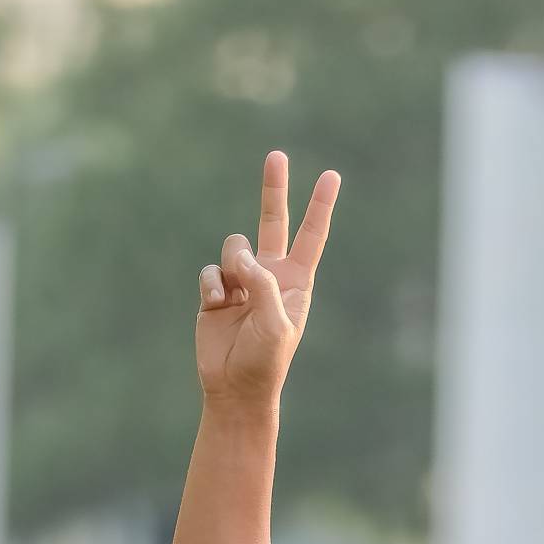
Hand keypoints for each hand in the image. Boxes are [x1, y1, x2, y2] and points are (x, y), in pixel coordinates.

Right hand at [197, 151, 340, 407]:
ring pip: (234, 246)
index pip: (311, 237)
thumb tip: (241, 256)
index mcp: (296, 283)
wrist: (235, 389)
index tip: (331, 175)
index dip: (320, 206)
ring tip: (235, 296)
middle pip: (272, 222)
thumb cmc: (266, 361)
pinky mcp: (215, 291)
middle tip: (277, 155)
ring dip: (234, 265)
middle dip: (273, 189)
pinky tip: (218, 305)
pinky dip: (214, 285)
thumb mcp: (275, 322)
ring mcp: (241, 281)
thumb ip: (263, 282)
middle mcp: (270, 276)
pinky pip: (211, 270)